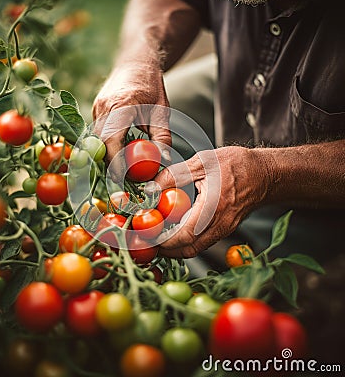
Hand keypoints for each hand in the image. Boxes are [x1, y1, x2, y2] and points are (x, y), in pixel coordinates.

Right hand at [92, 62, 171, 179]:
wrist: (136, 61)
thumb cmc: (151, 84)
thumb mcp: (162, 111)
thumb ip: (162, 137)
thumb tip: (163, 162)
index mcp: (120, 105)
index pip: (111, 142)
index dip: (116, 163)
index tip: (125, 179)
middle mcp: (102, 108)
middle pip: (101, 145)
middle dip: (111, 165)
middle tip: (124, 182)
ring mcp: (96, 109)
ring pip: (97, 142)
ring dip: (109, 157)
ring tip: (124, 171)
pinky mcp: (95, 112)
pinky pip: (98, 135)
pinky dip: (108, 147)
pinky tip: (120, 154)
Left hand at [154, 146, 270, 257]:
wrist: (265, 174)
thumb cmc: (237, 165)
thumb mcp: (203, 162)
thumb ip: (175, 175)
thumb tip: (151, 188)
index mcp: (214, 207)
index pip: (185, 235)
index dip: (163, 241)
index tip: (147, 237)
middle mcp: (220, 224)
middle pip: (188, 249)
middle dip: (165, 249)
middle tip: (147, 239)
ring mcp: (224, 230)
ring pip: (195, 249)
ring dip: (175, 247)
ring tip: (157, 235)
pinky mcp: (224, 230)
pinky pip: (202, 243)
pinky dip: (185, 242)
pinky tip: (174, 230)